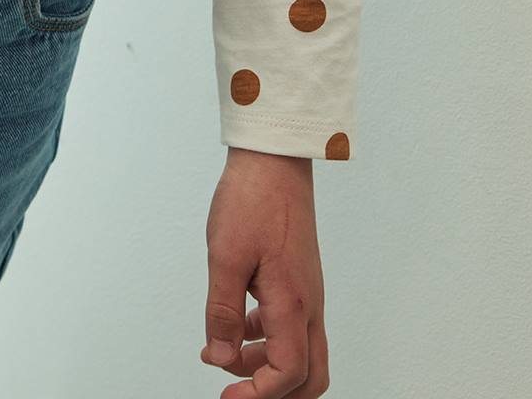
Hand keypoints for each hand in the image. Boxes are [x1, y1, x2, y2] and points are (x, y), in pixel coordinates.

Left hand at [201, 149, 328, 395]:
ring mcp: (307, 291)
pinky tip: (239, 327)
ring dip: (267, 366)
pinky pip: (293, 325)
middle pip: (310, 376)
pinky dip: (268, 339)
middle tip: (235, 390)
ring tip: (224, 355)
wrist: (273, 158)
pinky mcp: (298, 278)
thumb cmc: (251, 200)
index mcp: (292, 303)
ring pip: (302, 352)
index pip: (288, 373)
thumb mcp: (225, 257)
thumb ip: (224, 313)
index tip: (226, 397)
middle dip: (275, 392)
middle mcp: (309, 304)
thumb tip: (222, 359)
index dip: (258, 395)